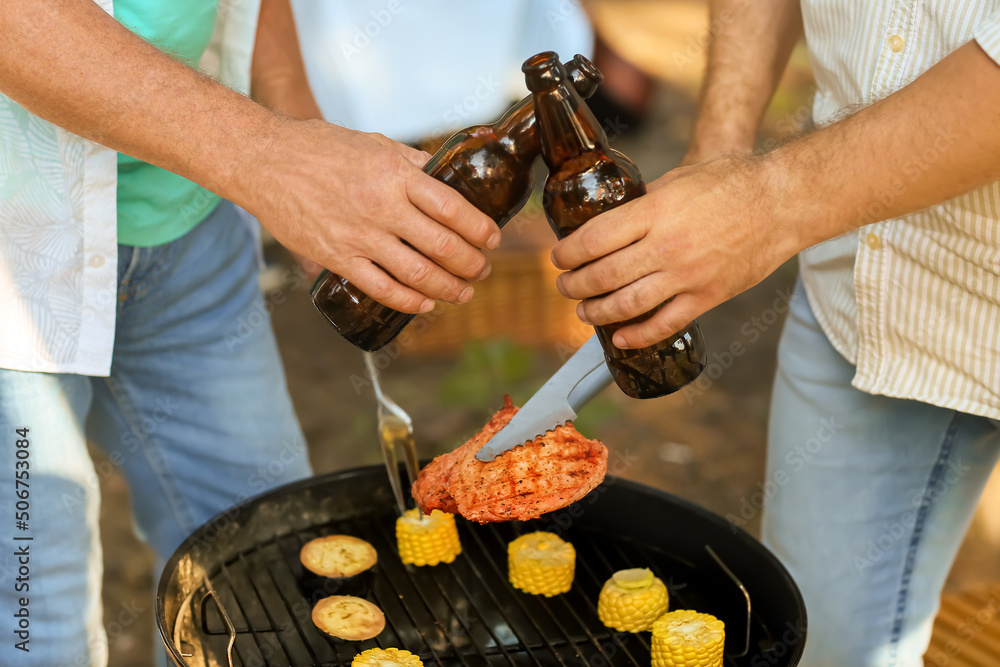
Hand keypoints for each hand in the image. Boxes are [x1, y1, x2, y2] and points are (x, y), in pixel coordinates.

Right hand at [242, 119, 499, 313]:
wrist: (264, 162)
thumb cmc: (320, 148)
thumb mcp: (375, 143)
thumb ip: (411, 163)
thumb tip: (445, 176)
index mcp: (396, 174)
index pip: (453, 208)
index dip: (480, 229)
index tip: (493, 239)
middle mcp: (382, 207)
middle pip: (443, 246)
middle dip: (471, 264)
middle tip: (483, 270)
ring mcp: (360, 235)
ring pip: (417, 273)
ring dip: (448, 288)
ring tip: (464, 292)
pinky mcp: (337, 257)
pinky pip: (382, 288)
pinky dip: (409, 301)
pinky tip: (425, 304)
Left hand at [550, 155, 799, 348]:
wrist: (783, 203)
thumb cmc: (732, 182)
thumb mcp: (678, 178)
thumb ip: (643, 201)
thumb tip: (612, 217)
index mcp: (655, 212)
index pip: (594, 239)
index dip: (567, 252)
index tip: (557, 257)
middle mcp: (667, 247)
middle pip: (603, 275)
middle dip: (574, 285)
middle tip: (563, 286)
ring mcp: (687, 276)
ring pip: (627, 304)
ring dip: (597, 312)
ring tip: (583, 311)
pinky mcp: (708, 297)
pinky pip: (665, 324)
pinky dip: (638, 336)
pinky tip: (620, 338)